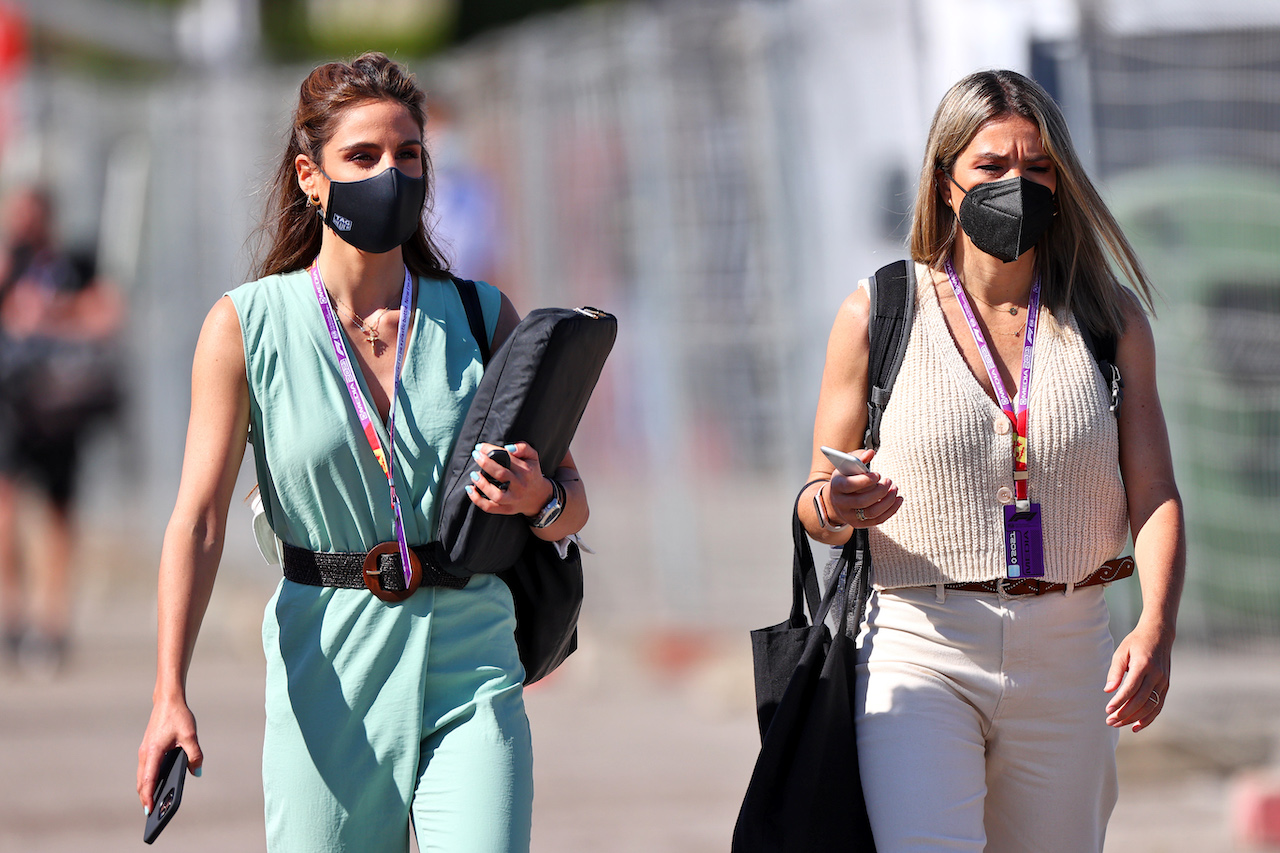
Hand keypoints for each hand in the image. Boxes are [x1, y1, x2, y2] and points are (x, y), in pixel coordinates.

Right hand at [137, 697, 202, 814]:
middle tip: (151, 814)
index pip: (148, 780)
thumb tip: (197, 772)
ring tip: (153, 804)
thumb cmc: (179, 717)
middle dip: (145, 797)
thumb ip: (194, 755)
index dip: (149, 796)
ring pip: (142, 776)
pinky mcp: (147, 748)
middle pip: (142, 781)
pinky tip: (156, 785)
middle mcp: (145, 753)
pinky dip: (147, 780)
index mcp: (153, 752)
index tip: (150, 810)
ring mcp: (144, 751)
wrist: (168, 701)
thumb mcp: (190, 736)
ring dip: (145, 789)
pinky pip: (144, 769)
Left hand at [466, 441, 553, 516]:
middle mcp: (520, 485)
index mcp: (526, 470)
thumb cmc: (531, 474)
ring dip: (482, 484)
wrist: (539, 497)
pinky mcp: (506, 509)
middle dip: (485, 463)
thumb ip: (523, 448)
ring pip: (496, 495)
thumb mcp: (533, 457)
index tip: (480, 447)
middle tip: (475, 455)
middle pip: (501, 474)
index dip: (491, 450)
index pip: (507, 457)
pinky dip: (478, 500)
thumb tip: (508, 448)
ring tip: (473, 474)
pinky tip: (470, 490)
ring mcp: (513, 499)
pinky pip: (490, 507)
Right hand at [825, 450, 901, 527]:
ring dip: (888, 501)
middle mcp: (841, 503)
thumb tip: (871, 453)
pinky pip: (877, 520)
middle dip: (880, 491)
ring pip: (872, 512)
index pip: (849, 485)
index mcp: (836, 485)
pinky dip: (891, 510)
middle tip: (889, 481)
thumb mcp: (847, 465)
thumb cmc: (846, 477)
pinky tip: (898, 500)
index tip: (878, 474)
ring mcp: (849, 515)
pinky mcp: (859, 524)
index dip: (865, 480)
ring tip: (895, 489)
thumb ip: (858, 457)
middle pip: (862, 501)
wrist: (836, 498)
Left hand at [1104, 619, 1172, 731]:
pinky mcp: (1166, 686)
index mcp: (1144, 665)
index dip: (1119, 701)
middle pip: (1141, 700)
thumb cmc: (1135, 643)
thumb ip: (1115, 672)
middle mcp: (1156, 675)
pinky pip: (1158, 706)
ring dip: (1135, 718)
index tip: (1107, 710)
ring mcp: (1163, 681)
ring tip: (1118, 724)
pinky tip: (1136, 726)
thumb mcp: (1122, 652)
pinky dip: (1148, 718)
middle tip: (1109, 721)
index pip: (1131, 688)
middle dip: (1125, 714)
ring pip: (1151, 706)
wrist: (1159, 635)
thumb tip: (1108, 691)